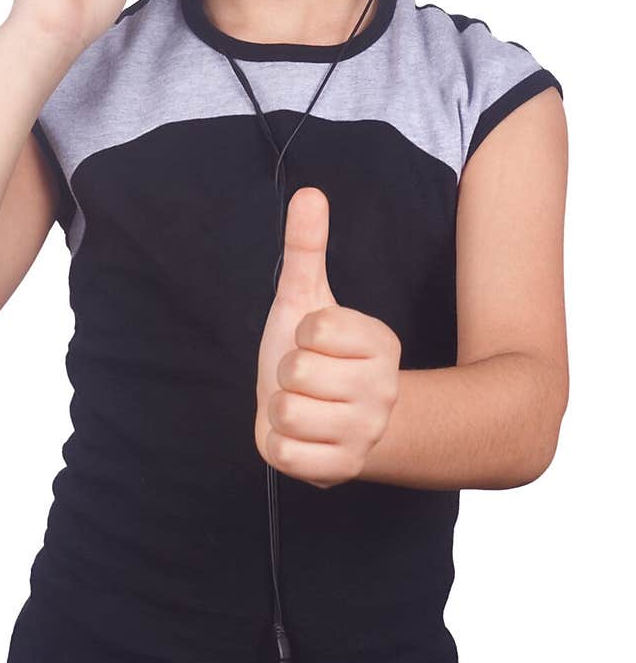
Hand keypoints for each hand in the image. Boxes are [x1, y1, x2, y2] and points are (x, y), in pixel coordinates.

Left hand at [254, 186, 401, 488]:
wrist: (329, 421)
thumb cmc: (316, 353)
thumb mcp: (306, 298)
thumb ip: (307, 247)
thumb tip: (308, 192)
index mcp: (381, 345)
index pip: (317, 328)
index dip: (302, 333)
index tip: (314, 341)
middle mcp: (383, 390)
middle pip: (297, 373)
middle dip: (287, 373)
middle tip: (305, 378)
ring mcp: (364, 434)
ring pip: (286, 413)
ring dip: (280, 409)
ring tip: (302, 406)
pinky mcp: (339, 470)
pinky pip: (283, 453)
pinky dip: (279, 445)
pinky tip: (299, 436)